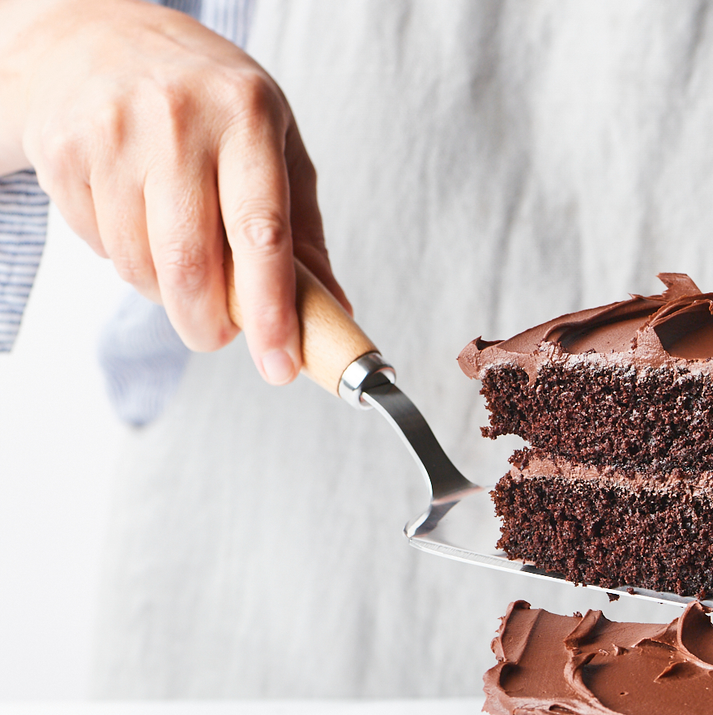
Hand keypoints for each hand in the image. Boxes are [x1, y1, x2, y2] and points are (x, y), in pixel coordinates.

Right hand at [0, 0, 350, 383]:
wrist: (95, 33)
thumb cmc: (206, 101)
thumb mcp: (274, 144)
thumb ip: (302, 232)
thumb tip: (333, 310)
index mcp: (246, 114)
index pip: (261, 234)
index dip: (270, 312)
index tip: (280, 365)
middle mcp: (178, 118)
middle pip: (191, 265)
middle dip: (208, 325)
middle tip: (217, 335)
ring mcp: (112, 130)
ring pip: (140, 266)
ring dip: (165, 291)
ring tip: (177, 256)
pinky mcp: (61, 148)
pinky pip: (99, 246)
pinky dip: (124, 259)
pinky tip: (133, 218)